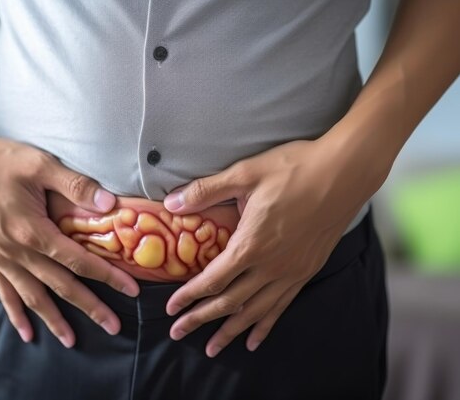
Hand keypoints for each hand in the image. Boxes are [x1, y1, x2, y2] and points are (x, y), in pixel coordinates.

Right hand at [0, 128, 139, 347]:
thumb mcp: (36, 164)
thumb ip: (74, 184)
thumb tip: (109, 204)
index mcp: (33, 231)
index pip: (78, 260)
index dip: (107, 276)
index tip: (131, 289)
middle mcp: (17, 252)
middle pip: (60, 286)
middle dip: (90, 307)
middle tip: (114, 326)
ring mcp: (0, 258)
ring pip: (33, 297)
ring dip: (54, 319)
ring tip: (72, 341)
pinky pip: (4, 293)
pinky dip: (16, 314)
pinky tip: (25, 333)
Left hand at [161, 138, 382, 357]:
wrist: (345, 173)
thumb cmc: (295, 169)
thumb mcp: (245, 173)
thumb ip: (206, 191)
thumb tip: (171, 202)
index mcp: (251, 244)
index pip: (212, 279)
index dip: (189, 296)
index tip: (171, 309)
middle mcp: (271, 266)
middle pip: (229, 302)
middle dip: (200, 319)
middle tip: (178, 333)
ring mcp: (291, 272)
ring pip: (254, 311)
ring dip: (230, 330)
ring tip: (212, 348)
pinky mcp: (307, 271)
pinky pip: (281, 306)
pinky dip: (265, 325)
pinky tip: (254, 340)